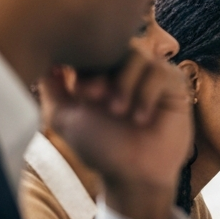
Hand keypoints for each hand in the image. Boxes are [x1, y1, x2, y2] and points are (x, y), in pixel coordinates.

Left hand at [45, 53, 191, 218]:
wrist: (134, 173)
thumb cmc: (100, 147)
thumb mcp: (64, 117)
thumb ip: (51, 87)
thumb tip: (46, 60)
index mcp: (101, 73)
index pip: (92, 48)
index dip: (86, 64)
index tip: (81, 94)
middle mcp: (126, 71)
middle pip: (117, 45)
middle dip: (105, 71)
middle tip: (96, 99)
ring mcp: (151, 76)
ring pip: (139, 55)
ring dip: (125, 83)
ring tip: (120, 111)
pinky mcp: (174, 85)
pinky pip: (161, 72)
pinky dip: (147, 94)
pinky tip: (141, 118)